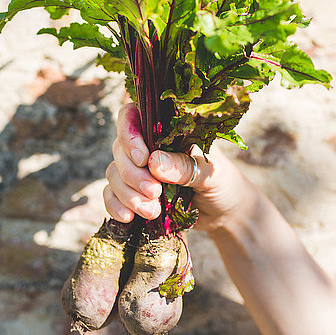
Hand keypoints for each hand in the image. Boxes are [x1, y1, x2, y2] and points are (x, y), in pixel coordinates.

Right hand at [104, 103, 257, 232]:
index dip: (129, 134)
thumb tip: (152, 162)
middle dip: (132, 174)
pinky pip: (111, 195)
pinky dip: (115, 205)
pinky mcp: (132, 193)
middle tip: (154, 192)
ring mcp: (137, 170)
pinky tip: (128, 217)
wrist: (224, 212)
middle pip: (120, 149)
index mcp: (164, 130)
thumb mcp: (209, 172)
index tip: (142, 158)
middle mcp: (146, 146)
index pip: (132, 116)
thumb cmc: (221, 181)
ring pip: (114, 173)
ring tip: (151, 211)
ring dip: (127, 194)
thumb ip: (183, 166)